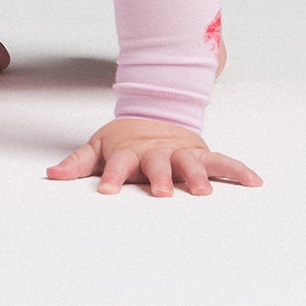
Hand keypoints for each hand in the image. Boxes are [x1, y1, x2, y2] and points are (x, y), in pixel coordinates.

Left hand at [46, 116, 260, 196]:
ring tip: (205, 192)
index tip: (105, 190)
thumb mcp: (98, 147)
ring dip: (197, 176)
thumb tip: (51, 174)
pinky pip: (223, 162)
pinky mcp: (202, 154)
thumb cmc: (126, 139)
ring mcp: (181, 153)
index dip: (110, 176)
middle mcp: (157, 152)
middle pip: (158, 164)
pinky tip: (254, 182)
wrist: (156, 112)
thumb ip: (78, 163)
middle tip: (162, 193)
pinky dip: (238, 171)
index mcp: (130, 151)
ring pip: (191, 163)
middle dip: (160, 178)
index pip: (117, 164)